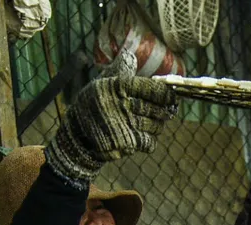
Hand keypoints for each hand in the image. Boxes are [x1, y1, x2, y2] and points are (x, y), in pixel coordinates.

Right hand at [45, 49, 178, 184]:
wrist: (77, 135)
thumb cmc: (93, 105)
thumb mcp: (102, 83)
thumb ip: (119, 71)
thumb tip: (130, 55)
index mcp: (118, 86)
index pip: (153, 88)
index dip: (166, 94)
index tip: (173, 97)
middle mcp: (122, 103)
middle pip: (158, 109)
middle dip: (165, 112)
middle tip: (167, 112)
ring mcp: (125, 124)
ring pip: (156, 126)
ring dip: (156, 126)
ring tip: (149, 123)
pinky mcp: (127, 143)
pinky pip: (150, 142)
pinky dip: (148, 141)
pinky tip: (140, 137)